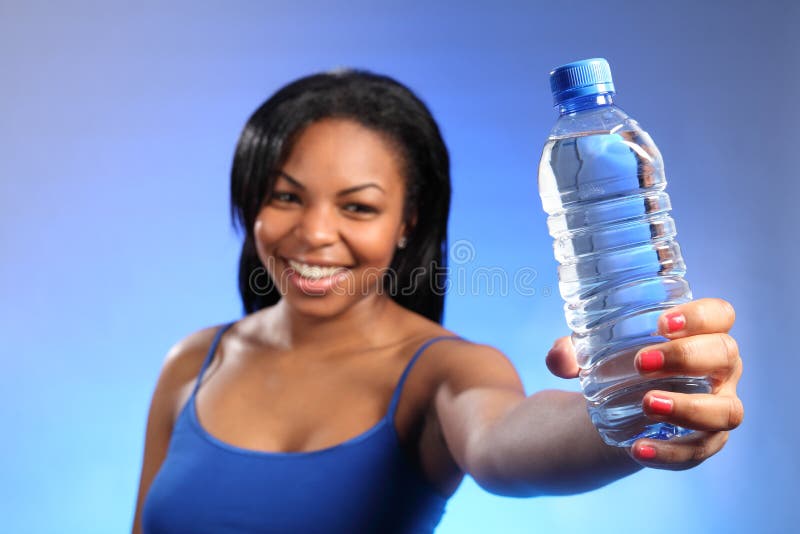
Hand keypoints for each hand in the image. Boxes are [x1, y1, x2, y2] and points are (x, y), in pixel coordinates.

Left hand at [546, 297, 743, 469]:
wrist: (614, 412)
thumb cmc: (615, 365)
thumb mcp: (590, 353)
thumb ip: (570, 352)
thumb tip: (558, 359)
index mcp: (700, 334)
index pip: (720, 315)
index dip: (700, 315)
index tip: (662, 323)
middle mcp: (719, 370)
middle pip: (725, 356)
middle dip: (685, 356)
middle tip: (640, 362)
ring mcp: (716, 407)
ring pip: (725, 410)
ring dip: (688, 407)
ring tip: (646, 404)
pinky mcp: (702, 443)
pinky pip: (697, 452)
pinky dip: (668, 452)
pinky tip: (637, 448)